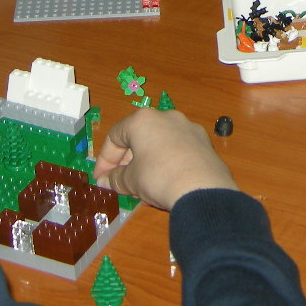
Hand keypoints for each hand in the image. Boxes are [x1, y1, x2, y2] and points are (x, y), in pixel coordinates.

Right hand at [94, 108, 238, 209]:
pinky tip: (165, 181)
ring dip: (147, 161)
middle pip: (139, 137)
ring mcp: (189, 128)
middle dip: (127, 161)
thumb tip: (105, 181)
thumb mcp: (131, 180)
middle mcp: (167, 116)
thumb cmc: (158, 177)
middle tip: (120, 181)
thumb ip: (115, 179)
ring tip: (142, 184)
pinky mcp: (204, 142)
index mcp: (143, 120)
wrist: (203, 188)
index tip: (101, 178)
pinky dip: (167, 162)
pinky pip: (178, 150)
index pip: (115, 136)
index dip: (104, 159)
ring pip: (160, 143)